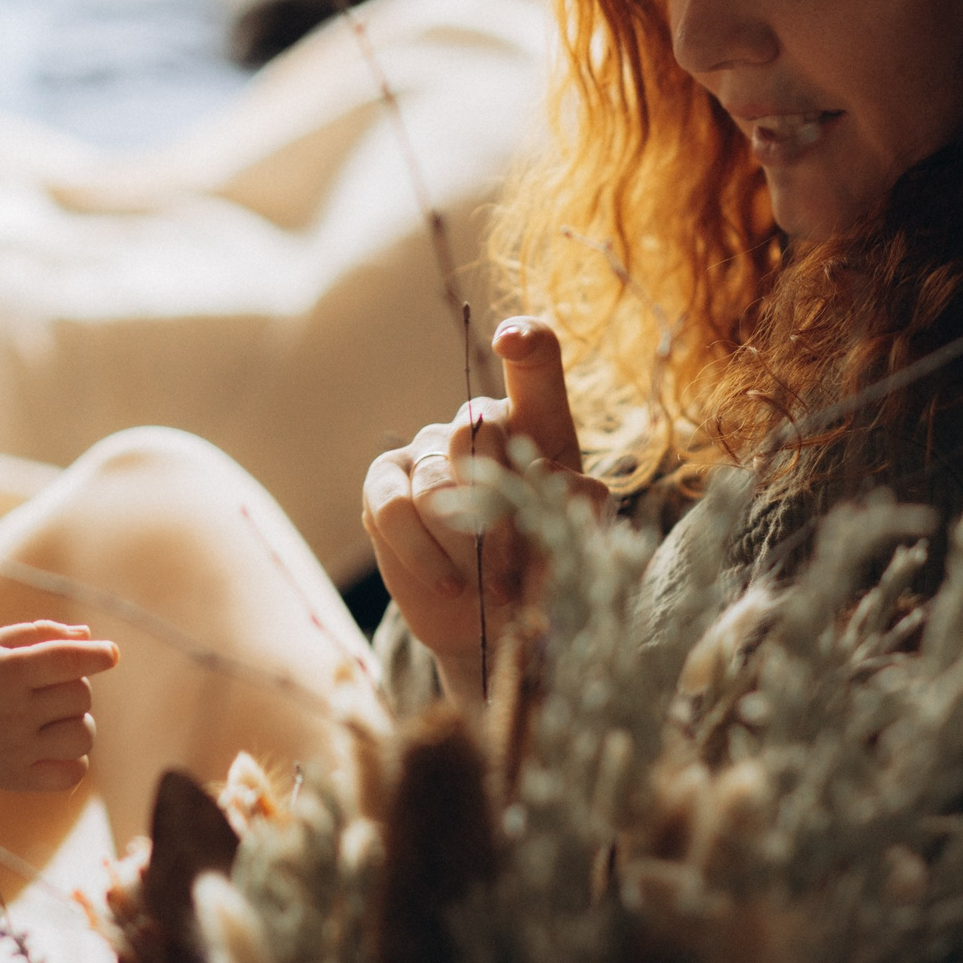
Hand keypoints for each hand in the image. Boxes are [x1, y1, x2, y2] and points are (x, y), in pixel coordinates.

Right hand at [0, 621, 119, 792]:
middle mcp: (11, 712)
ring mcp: (14, 750)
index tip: (110, 653)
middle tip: (46, 687)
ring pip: (83, 734)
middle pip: (80, 695)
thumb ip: (41, 634)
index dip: (97, 655)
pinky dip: (74, 759)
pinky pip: (72, 773)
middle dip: (74, 685)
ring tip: (52, 716)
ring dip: (77, 721)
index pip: (67, 661)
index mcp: (5, 672)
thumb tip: (90, 637)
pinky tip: (54, 745)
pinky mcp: (16, 779)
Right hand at [362, 318, 604, 688]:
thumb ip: (579, 512)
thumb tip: (573, 485)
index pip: (534, 363)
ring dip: (464, 544)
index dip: (525, 343)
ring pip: (437, 481)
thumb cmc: (541, 570)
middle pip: (480, 429)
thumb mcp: (575, 542)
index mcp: (537, 423)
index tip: (511, 342)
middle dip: (499, 508)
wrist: (488, 620)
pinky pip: (394, 507)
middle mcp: (478, 423)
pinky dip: (423, 552)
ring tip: (489, 587)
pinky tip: (448, 581)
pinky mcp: (383, 483)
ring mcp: (426, 448)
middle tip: (515, 569)